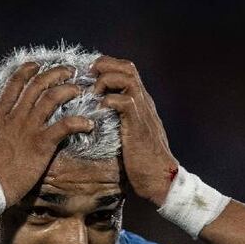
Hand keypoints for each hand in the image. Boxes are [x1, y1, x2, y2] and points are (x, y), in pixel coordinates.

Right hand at [0, 63, 93, 205]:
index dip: (26, 72)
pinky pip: (64, 126)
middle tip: (67, 71)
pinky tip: (88, 124)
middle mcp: (14, 118)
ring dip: (67, 90)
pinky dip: (79, 122)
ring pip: (51, 99)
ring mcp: (28, 129)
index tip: (36, 66)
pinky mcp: (41, 145)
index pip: (13, 85)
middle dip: (54, 74)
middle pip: (36, 86)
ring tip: (78, 90)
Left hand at [93, 56, 177, 207]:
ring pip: (127, 78)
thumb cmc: (139, 161)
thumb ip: (117, 121)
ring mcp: (142, 111)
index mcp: (140, 102)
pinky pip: (125, 101)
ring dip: (106, 80)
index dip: (107, 66)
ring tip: (92, 93)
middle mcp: (143, 101)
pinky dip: (109, 101)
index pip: (126, 70)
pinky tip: (98, 110)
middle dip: (104, 66)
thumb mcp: (126, 134)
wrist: (158, 177)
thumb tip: (95, 117)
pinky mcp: (138, 124)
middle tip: (86, 77)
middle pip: (128, 67)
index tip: (88, 74)